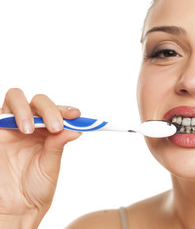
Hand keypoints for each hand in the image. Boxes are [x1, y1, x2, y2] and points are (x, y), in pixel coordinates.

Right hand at [0, 88, 80, 227]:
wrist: (15, 207)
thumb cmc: (36, 187)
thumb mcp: (50, 165)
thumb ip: (58, 145)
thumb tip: (75, 129)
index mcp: (48, 132)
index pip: (57, 111)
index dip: (66, 109)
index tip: (76, 115)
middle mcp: (31, 125)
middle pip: (38, 102)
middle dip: (49, 109)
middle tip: (55, 127)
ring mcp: (11, 127)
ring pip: (16, 99)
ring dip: (25, 110)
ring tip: (30, 129)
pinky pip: (0, 114)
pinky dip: (11, 114)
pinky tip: (20, 128)